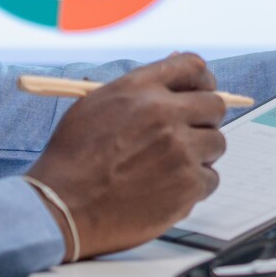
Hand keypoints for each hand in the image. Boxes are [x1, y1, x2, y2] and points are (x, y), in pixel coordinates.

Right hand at [23, 52, 228, 258]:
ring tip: (168, 168)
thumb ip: (137, 90)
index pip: (192, 67)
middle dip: (204, 120)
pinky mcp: (187, 185)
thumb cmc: (71, 160)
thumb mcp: (94, 106)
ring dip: (199, 155)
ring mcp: (180, 150)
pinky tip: (166, 190)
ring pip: (216, 143)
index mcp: (139, 90)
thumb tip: (175, 78)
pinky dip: (193, 186)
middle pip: (214, 105)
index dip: (202, 80)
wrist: (59, 209)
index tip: (201, 92)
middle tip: (187, 136)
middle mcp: (164, 114)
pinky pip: (210, 179)